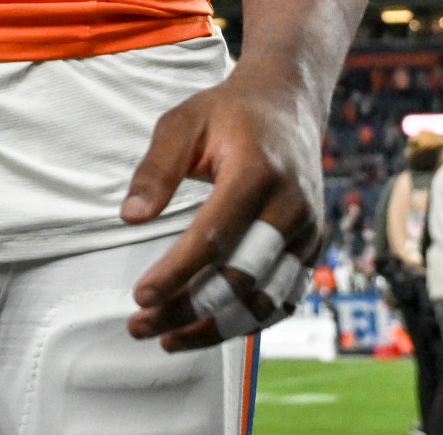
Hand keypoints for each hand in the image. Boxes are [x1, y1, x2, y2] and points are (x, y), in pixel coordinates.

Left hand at [121, 71, 324, 351]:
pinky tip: (208, 330)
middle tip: (140, 325)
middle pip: (241, 278)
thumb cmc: (227, 113)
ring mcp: (308, 230)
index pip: (215, 236)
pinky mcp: (312, 246)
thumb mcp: (182, 122)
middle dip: (188, 310)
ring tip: (167, 338)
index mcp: (258, 171)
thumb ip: (156, 168)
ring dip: (215, 328)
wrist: (289, 104)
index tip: (140, 297)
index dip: (177, 273)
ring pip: (265, 299)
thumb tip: (130, 218)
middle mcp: (291, 206)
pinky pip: (284, 299)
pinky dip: (247, 323)